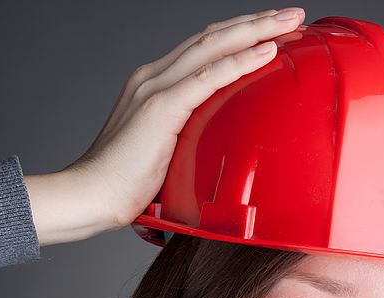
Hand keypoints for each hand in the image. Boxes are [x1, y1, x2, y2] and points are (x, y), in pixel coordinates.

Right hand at [26, 7, 305, 246]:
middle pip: (212, 37)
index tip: (270, 30)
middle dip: (254, 22)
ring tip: (288, 22)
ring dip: (254, 31)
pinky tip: (265, 51)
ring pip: (212, 47)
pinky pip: (207, 77)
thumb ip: (186, 139)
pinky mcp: (161, 108)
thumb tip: (214, 150)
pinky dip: (238, 62)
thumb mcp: (164, 153)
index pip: (203, 49)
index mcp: (154, 85)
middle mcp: (153, 77)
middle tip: (291, 13)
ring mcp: (155, 88)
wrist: (92, 194)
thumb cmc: (125, 183)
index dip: (237, 35)